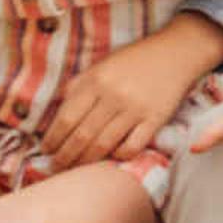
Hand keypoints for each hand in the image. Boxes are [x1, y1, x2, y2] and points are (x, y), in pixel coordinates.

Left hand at [53, 25, 222, 167]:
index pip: (67, 117)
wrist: (176, 52)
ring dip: (85, 162)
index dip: (53, 139)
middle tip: (56, 168)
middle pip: (82, 136)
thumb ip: (78, 86)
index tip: (45, 151)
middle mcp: (113, 95)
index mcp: (96, 81)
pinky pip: (132, 147)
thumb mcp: (101, 65)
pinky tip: (110, 157)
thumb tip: (55, 115)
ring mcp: (135, 109)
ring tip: (75, 170)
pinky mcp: (155, 119)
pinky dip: (118, 156)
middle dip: (64, 157)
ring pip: (103, 145)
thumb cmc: (134, 60)